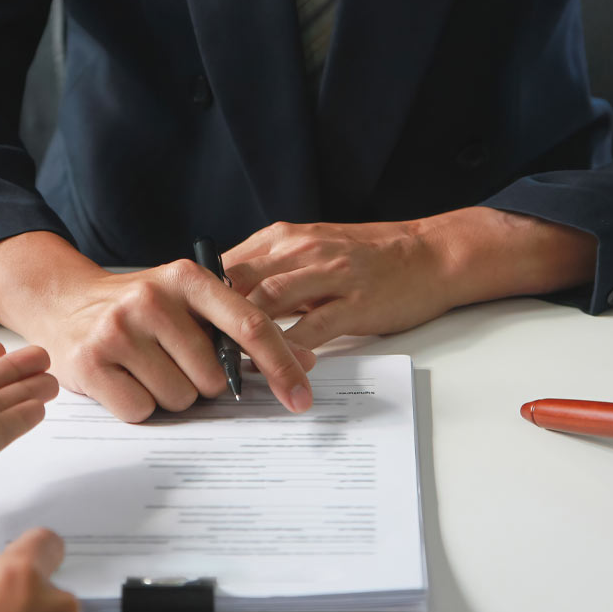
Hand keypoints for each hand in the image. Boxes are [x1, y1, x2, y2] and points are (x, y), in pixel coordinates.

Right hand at [0, 232, 316, 423]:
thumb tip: (306, 359)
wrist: (65, 302)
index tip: (302, 398)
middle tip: (173, 362)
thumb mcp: (192, 304)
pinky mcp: (89, 361)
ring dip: (169, 395)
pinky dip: (137, 405)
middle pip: (213, 378)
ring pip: (179, 399)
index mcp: (189, 278)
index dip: (281, 366)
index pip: (250, 326)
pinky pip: (141, 411)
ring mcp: (118, 329)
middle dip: (201, 383)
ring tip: (145, 368)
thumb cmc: (142, 309)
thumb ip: (244, 329)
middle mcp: (153, 298)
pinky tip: (122, 379)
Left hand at [223, 208, 597, 348]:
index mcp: (283, 238)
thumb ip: (271, 269)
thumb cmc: (370, 256)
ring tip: (220, 371)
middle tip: (188, 358)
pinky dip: (285, 353)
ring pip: (265, 306)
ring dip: (239, 340)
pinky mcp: (353, 303)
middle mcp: (299, 251)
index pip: (223, 266)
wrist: (431, 252)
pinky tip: (272, 373)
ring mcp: (327, 275)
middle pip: (235, 285)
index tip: (181, 331)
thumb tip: (225, 300)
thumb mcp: (311, 249)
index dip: (198, 301)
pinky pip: (309, 330)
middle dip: (208, 322)